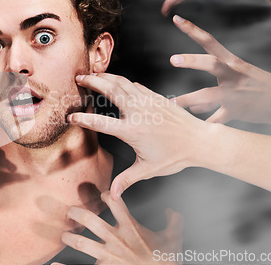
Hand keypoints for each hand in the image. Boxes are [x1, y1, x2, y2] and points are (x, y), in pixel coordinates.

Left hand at [60, 191, 183, 264]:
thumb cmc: (166, 259)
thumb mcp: (173, 238)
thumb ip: (173, 222)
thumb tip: (172, 212)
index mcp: (131, 228)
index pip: (116, 203)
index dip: (107, 195)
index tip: (102, 194)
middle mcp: (116, 239)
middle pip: (91, 220)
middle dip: (78, 213)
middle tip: (70, 211)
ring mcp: (108, 255)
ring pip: (83, 243)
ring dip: (71, 237)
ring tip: (64, 235)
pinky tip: (55, 264)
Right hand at [68, 73, 211, 196]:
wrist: (200, 141)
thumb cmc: (175, 156)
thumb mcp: (148, 169)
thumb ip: (127, 180)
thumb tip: (112, 196)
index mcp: (132, 131)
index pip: (100, 123)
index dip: (83, 119)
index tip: (70, 116)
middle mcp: (138, 112)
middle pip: (110, 91)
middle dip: (92, 82)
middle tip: (78, 78)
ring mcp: (147, 102)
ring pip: (122, 82)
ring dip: (105, 76)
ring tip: (93, 73)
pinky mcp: (156, 97)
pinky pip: (135, 85)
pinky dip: (122, 80)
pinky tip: (116, 81)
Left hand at [170, 15, 270, 124]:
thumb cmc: (256, 87)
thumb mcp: (237, 80)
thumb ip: (213, 93)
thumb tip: (193, 106)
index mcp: (232, 62)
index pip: (209, 41)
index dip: (192, 29)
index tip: (176, 19)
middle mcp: (233, 75)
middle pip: (212, 63)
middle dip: (192, 61)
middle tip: (173, 59)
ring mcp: (234, 94)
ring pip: (208, 95)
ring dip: (189, 99)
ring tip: (173, 103)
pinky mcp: (236, 111)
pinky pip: (216, 119)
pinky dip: (205, 123)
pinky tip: (194, 128)